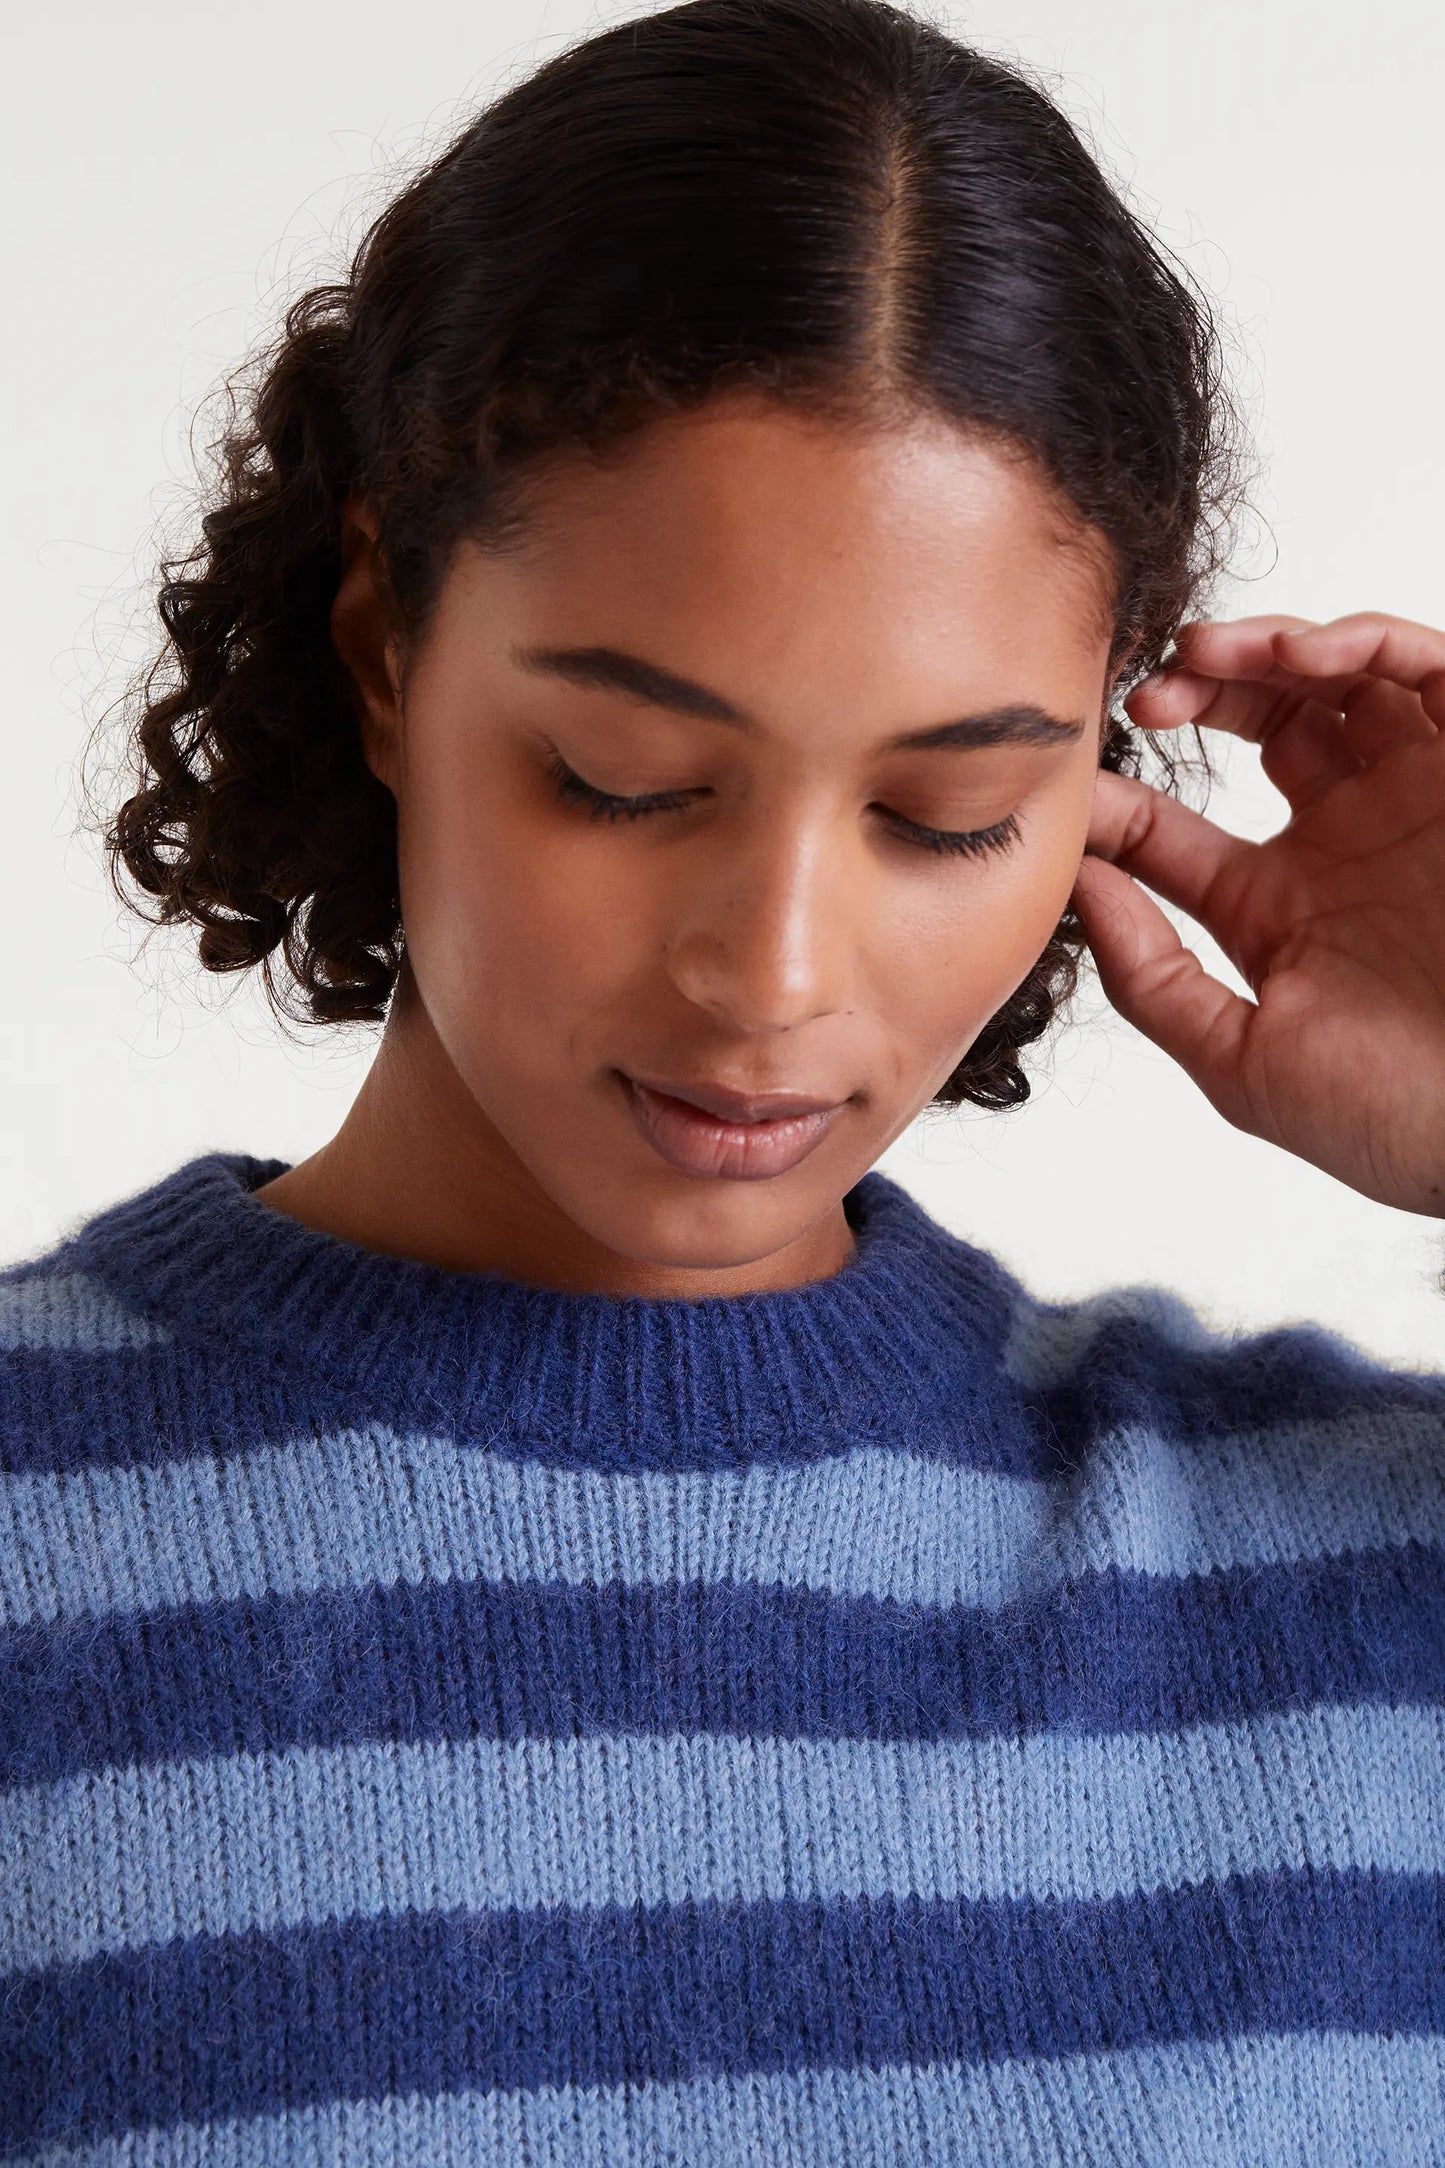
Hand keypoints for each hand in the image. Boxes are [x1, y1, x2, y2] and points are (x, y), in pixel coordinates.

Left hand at [1071, 611, 1444, 1216]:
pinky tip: (1299, 654)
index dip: (1113, 802)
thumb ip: (1151, 980)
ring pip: (1331, 680)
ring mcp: (1411, 798)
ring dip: (1260, 651)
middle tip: (1144, 700)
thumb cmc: (1399, 1117)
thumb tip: (1079, 886)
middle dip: (1191, 696)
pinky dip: (1360, 640)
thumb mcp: (1243, 1060)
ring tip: (1202, 656)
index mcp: (1274, 908)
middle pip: (1251, 727)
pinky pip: (1424, 669)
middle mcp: (1341, 841)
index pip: (1169, 832)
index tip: (1074, 790)